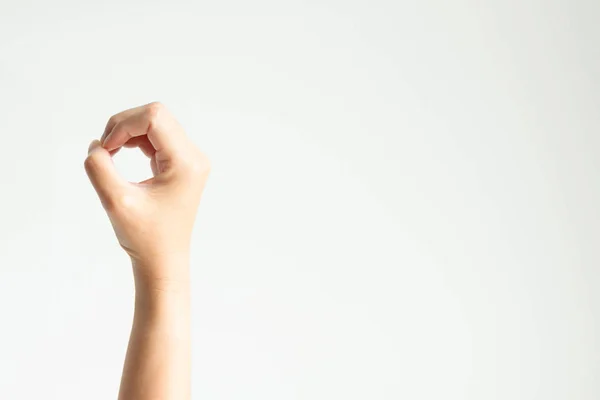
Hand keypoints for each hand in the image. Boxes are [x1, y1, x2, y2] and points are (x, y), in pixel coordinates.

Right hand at [84, 102, 209, 287]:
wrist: (163, 260)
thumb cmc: (145, 237)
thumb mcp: (115, 201)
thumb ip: (99, 167)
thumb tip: (97, 144)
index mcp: (186, 163)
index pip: (154, 117)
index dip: (123, 125)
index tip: (106, 149)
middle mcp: (194, 157)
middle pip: (156, 116)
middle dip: (124, 125)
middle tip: (105, 150)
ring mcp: (190, 160)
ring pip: (156, 123)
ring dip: (129, 132)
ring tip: (111, 154)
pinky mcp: (182, 165)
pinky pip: (158, 138)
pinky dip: (136, 141)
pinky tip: (121, 155)